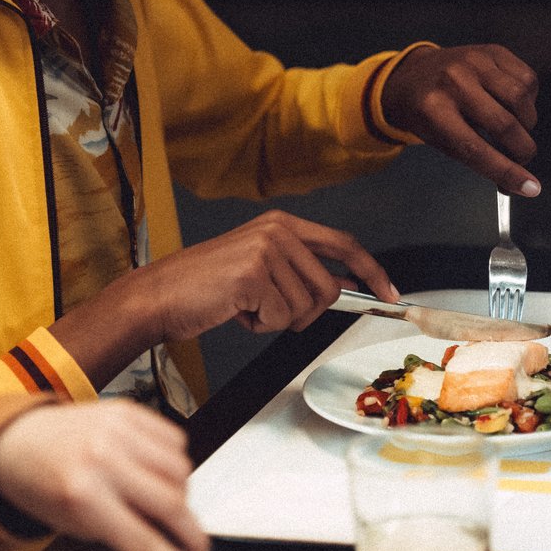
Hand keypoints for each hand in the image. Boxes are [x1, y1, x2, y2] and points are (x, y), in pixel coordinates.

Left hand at [0, 400, 210, 550]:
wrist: (18, 441)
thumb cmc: (43, 487)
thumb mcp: (78, 526)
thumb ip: (126, 537)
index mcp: (82, 494)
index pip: (144, 542)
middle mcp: (102, 458)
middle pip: (173, 505)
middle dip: (193, 537)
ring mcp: (117, 430)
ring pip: (183, 471)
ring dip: (182, 496)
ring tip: (161, 503)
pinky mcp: (128, 411)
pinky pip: (177, 441)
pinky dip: (175, 463)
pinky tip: (155, 472)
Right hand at [132, 209, 399, 338]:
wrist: (160, 296)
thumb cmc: (205, 289)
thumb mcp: (258, 267)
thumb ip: (297, 270)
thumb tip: (343, 290)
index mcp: (282, 224)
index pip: (343, 245)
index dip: (371, 272)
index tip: (390, 293)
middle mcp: (278, 231)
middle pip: (328, 288)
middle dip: (305, 313)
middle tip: (269, 312)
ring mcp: (266, 251)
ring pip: (305, 308)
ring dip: (276, 320)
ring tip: (245, 307)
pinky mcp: (253, 275)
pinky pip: (281, 318)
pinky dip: (260, 326)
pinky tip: (236, 312)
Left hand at [380, 44, 539, 196]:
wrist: (414, 75)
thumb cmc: (428, 115)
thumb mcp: (440, 141)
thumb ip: (477, 159)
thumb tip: (518, 182)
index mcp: (433, 110)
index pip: (476, 148)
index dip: (506, 170)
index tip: (529, 188)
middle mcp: (454, 81)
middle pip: (504, 124)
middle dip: (522, 151)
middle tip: (522, 160)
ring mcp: (475, 61)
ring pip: (521, 99)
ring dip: (527, 124)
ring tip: (515, 131)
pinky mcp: (493, 51)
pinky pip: (528, 79)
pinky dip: (528, 100)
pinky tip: (514, 106)